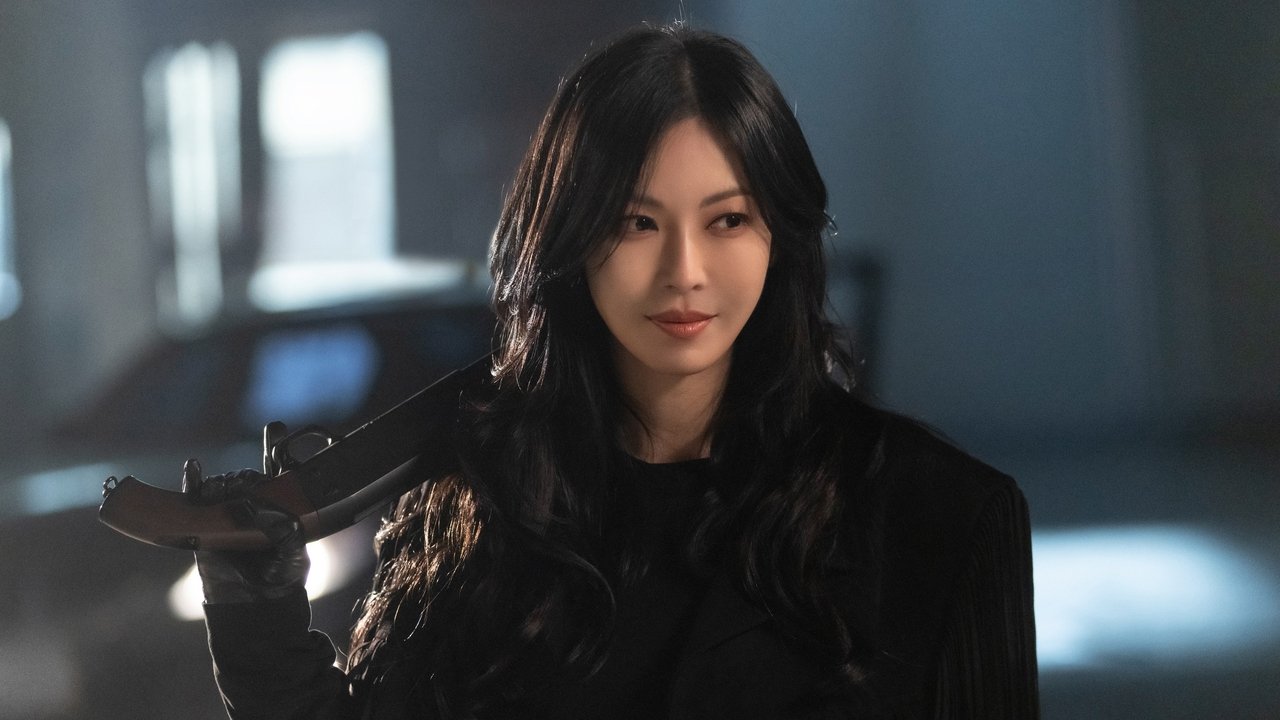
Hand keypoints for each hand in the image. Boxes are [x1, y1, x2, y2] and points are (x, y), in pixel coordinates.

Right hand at [182, 422, 309, 603]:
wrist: (255, 605)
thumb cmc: (280, 576)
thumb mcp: (292, 551)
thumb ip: (282, 529)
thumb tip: (255, 509)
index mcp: (279, 505)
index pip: (278, 471)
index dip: (275, 447)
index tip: (275, 428)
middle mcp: (253, 506)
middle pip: (245, 478)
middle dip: (243, 478)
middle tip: (244, 489)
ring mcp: (227, 514)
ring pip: (221, 487)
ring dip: (221, 484)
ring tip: (220, 493)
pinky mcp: (203, 526)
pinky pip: (194, 500)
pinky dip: (193, 482)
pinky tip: (193, 469)